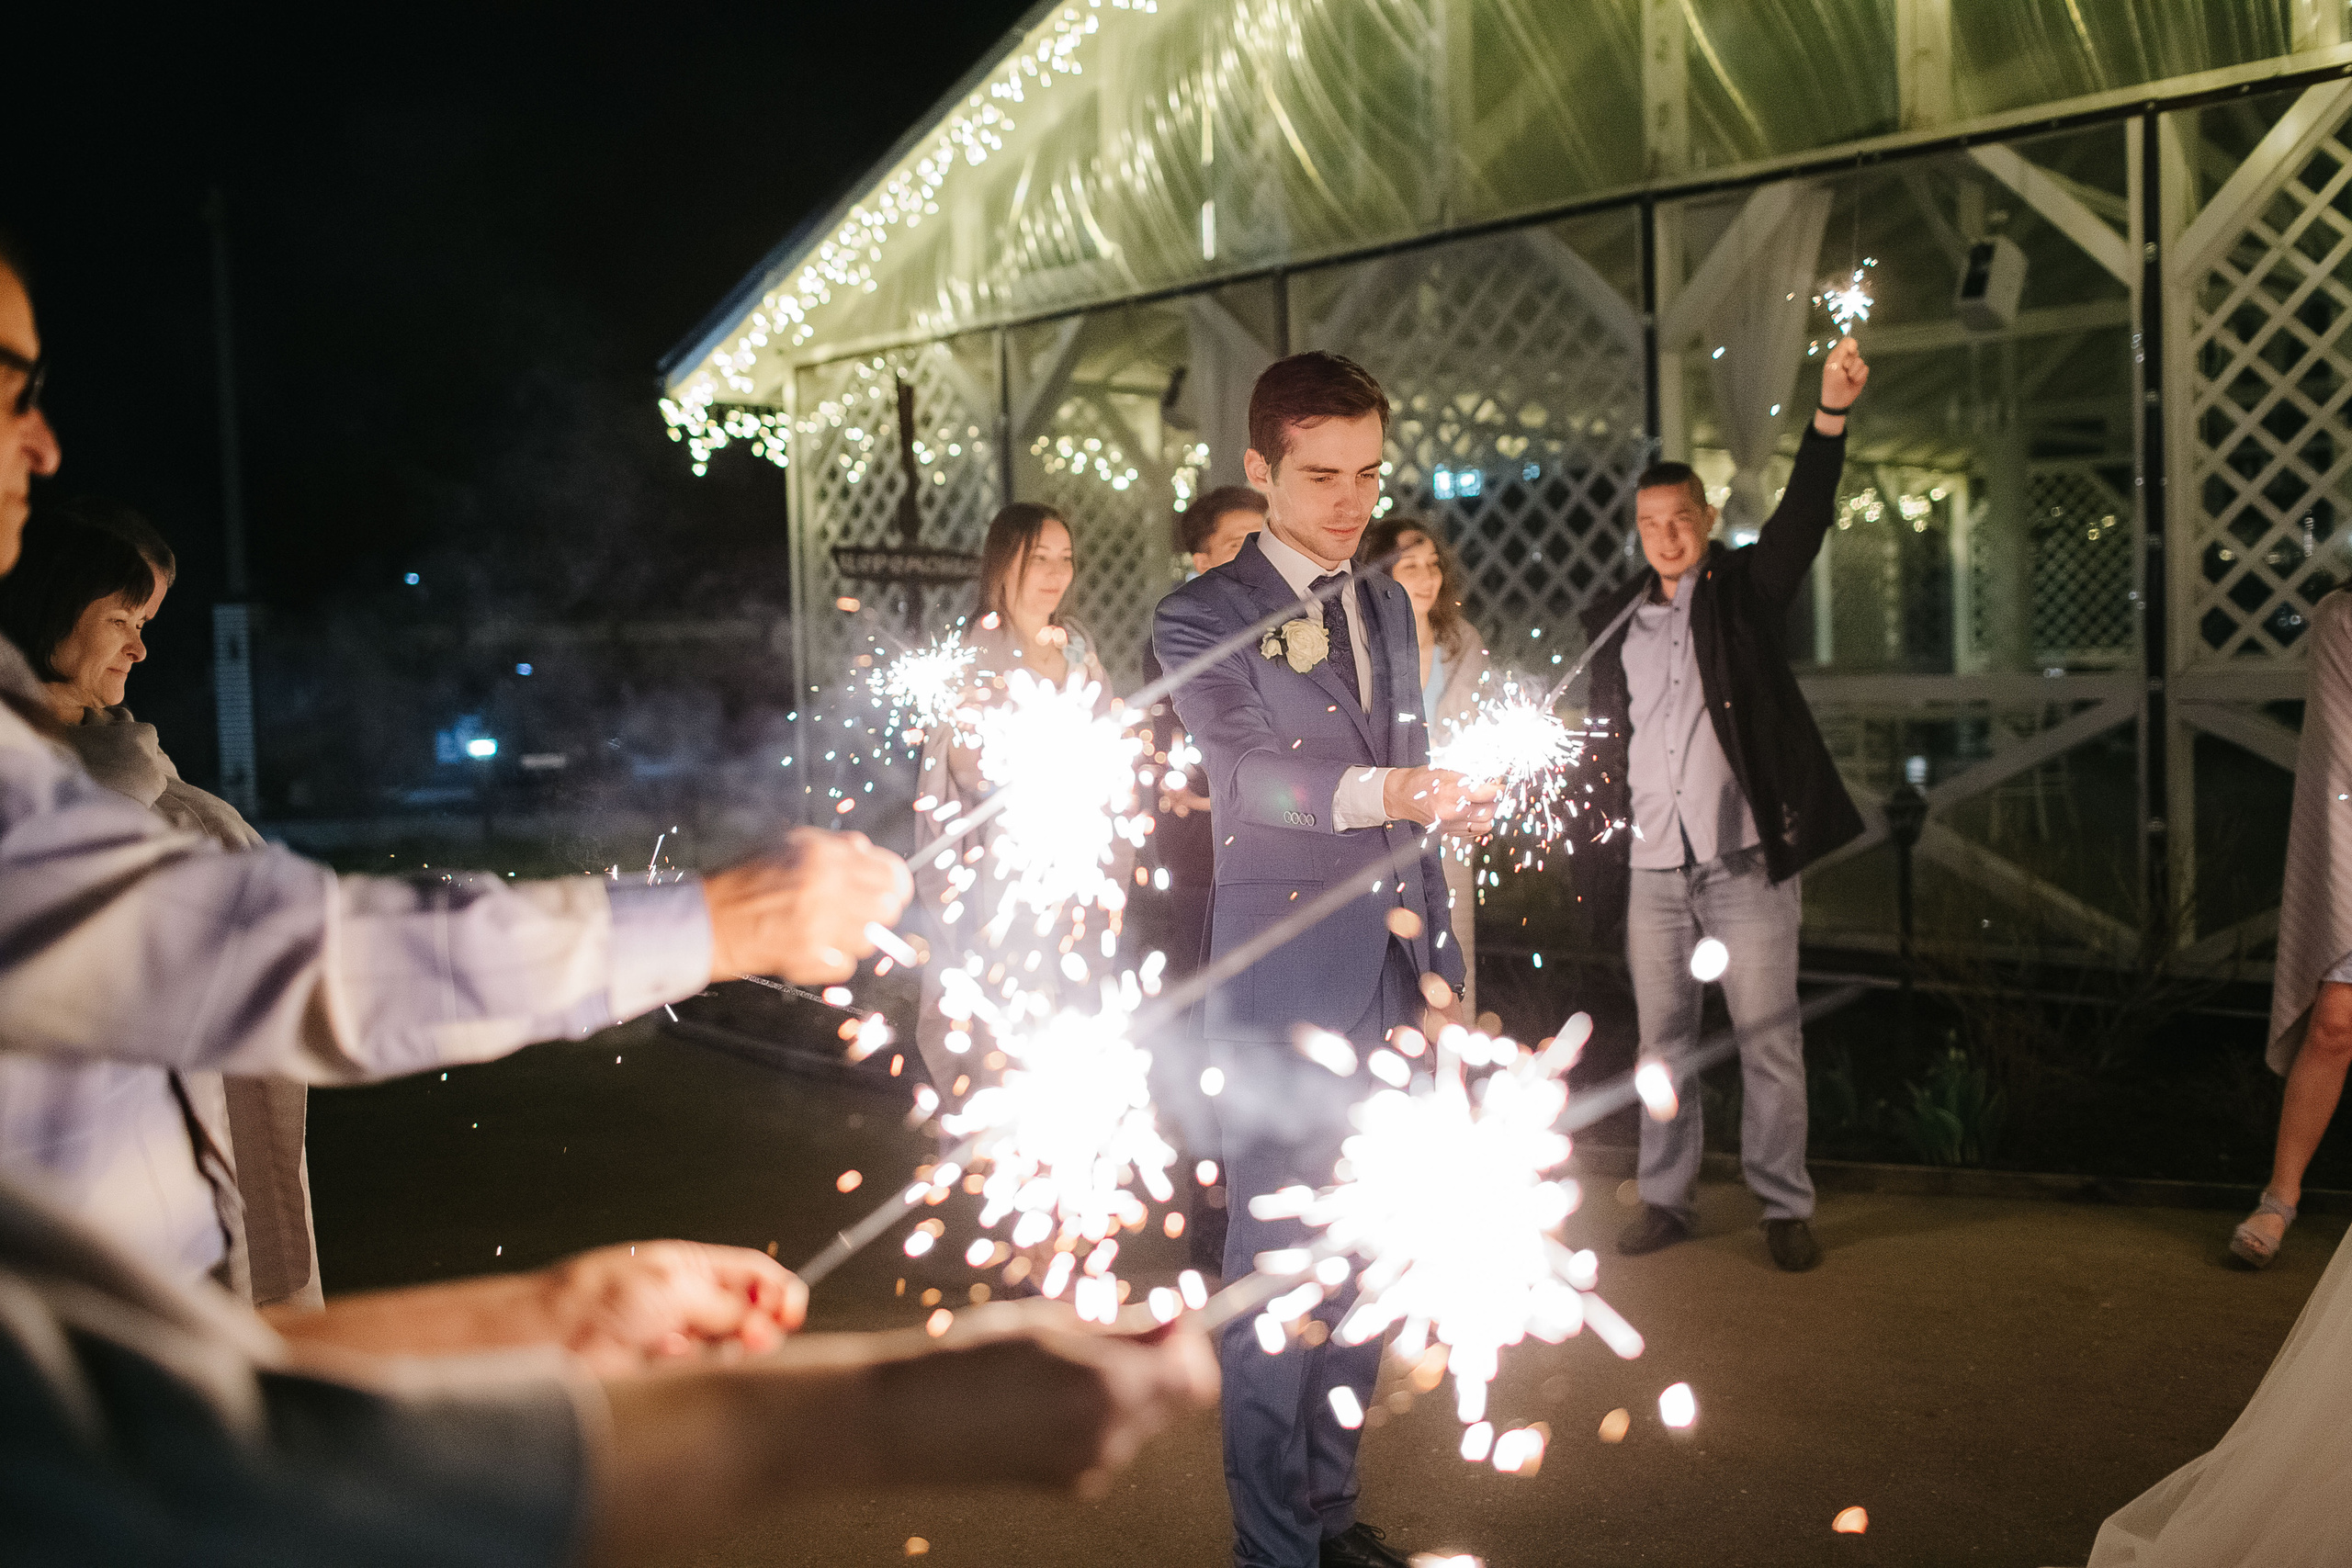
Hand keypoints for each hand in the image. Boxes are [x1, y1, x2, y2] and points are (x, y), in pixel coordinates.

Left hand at [537, 1241, 806, 1374]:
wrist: (551, 1336)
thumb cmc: (597, 1296)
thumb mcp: (673, 1286)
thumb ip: (725, 1305)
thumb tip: (766, 1322)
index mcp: (694, 1267)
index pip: (755, 1275)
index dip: (777, 1291)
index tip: (790, 1311)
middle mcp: (690, 1301)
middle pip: (749, 1313)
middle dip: (759, 1325)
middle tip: (759, 1336)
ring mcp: (680, 1338)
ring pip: (730, 1348)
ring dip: (730, 1350)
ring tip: (714, 1348)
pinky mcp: (667, 1373)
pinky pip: (702, 1374)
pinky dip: (701, 1371)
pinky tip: (678, 1361)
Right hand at [704, 827, 911, 982]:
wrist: (709, 918)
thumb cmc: (748, 879)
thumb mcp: (791, 844)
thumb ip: (836, 846)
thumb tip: (870, 853)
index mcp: (826, 855)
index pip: (892, 874)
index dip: (895, 887)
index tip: (891, 894)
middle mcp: (826, 886)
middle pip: (889, 909)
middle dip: (877, 914)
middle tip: (857, 915)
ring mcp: (818, 923)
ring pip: (870, 940)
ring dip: (853, 938)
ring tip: (827, 931)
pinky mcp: (807, 956)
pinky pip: (845, 965)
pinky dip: (833, 961)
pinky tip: (812, 948)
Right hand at [874, 1303, 1218, 1493]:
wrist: (907, 1423)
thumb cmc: (967, 1359)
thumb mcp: (1048, 1323)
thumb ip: (1119, 1326)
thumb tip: (1171, 1315)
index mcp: (1109, 1387)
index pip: (1194, 1375)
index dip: (1188, 1342)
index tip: (1167, 1315)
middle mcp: (1110, 1435)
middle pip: (1176, 1401)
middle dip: (1161, 1363)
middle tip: (1122, 1331)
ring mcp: (1091, 1466)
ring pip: (1144, 1421)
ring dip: (1129, 1388)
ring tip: (1069, 1363)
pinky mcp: (1070, 1485)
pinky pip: (1110, 1442)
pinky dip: (1099, 1416)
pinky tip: (1050, 1398)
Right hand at [1382, 767, 1498, 831]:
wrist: (1401, 796)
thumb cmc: (1422, 781)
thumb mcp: (1446, 771)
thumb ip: (1470, 778)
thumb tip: (1492, 780)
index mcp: (1448, 793)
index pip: (1484, 794)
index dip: (1498, 789)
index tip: (1501, 785)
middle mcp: (1449, 812)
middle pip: (1488, 811)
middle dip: (1495, 801)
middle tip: (1493, 791)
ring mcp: (1449, 825)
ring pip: (1485, 824)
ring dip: (1489, 812)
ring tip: (1484, 802)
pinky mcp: (1448, 832)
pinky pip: (1474, 831)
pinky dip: (1480, 822)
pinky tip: (1476, 812)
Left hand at [1816, 336, 1868, 431]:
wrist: (1838, 401)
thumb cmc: (1832, 384)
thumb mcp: (1833, 367)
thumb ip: (1841, 353)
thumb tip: (1850, 342)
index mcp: (1837, 356)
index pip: (1847, 343)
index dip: (1851, 344)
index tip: (1852, 350)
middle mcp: (1846, 360)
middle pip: (1855, 351)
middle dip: (1850, 362)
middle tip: (1843, 370)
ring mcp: (1854, 367)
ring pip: (1861, 361)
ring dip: (1854, 371)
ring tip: (1848, 378)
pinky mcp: (1861, 374)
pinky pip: (1866, 369)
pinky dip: (1859, 376)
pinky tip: (1853, 382)